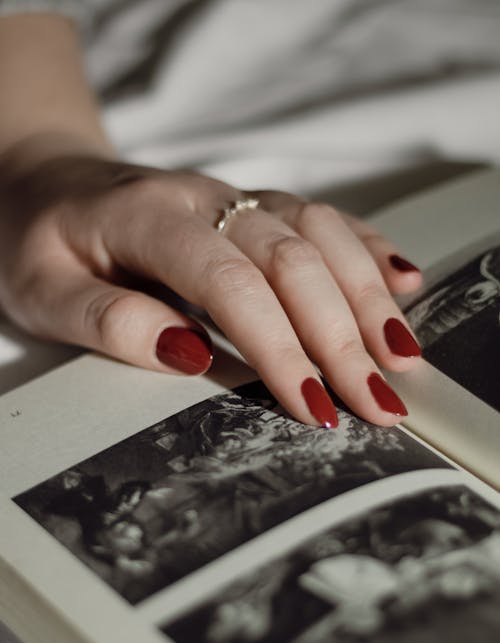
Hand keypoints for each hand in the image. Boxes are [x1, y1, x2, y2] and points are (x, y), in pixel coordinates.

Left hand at [0, 149, 421, 427]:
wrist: (47, 182)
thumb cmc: (41, 242)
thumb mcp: (44, 291)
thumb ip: (109, 320)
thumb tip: (190, 354)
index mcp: (148, 219)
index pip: (231, 283)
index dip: (278, 347)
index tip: (313, 406)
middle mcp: (204, 199)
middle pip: (293, 259)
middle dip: (340, 336)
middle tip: (377, 402)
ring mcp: (234, 196)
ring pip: (321, 232)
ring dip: (367, 295)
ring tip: (400, 357)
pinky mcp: (253, 204)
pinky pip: (322, 216)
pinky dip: (365, 249)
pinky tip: (400, 281)